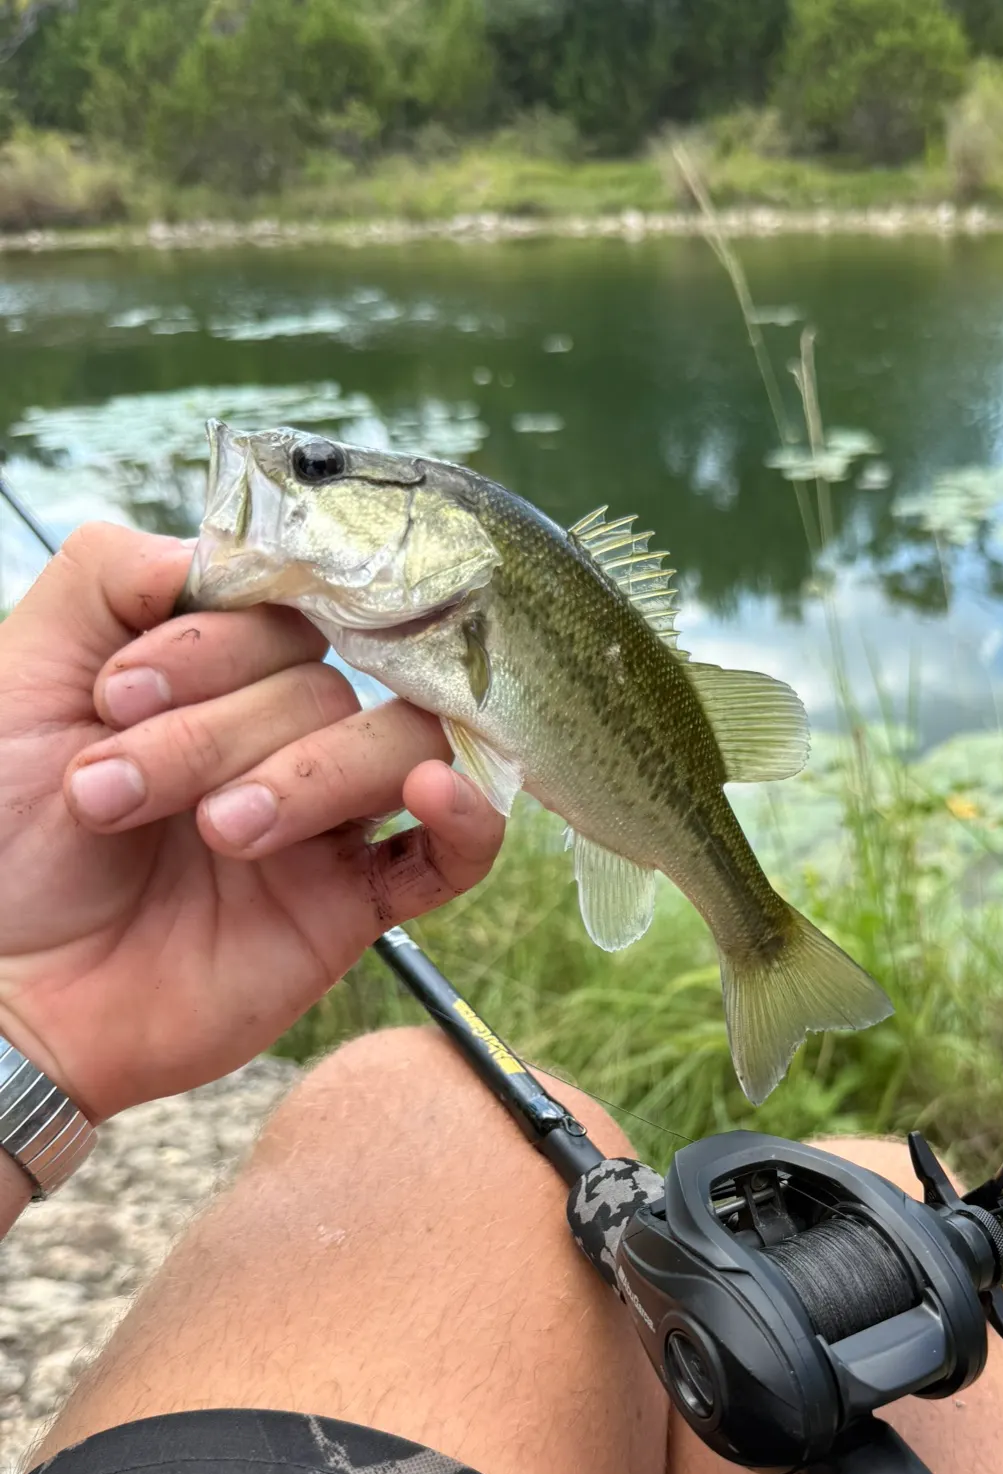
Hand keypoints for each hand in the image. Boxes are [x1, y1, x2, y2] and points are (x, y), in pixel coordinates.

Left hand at [0, 522, 505, 1121]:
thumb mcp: (20, 677)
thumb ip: (113, 577)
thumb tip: (231, 552)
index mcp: (215, 678)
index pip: (279, 612)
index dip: (214, 641)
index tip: (114, 700)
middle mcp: (282, 736)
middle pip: (327, 686)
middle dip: (217, 734)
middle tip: (112, 797)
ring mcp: (328, 820)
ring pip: (399, 747)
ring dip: (311, 776)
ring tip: (217, 835)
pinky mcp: (355, 903)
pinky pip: (457, 855)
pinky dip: (468, 818)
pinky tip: (436, 795)